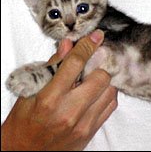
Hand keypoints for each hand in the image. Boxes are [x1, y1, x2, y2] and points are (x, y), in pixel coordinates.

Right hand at [1, 30, 117, 150]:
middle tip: (91, 65)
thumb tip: (68, 45)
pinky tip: (95, 94)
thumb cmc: (23, 123)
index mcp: (49, 98)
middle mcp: (69, 111)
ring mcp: (83, 124)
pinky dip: (106, 95)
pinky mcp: (91, 132)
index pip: (75, 64)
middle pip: (101, 77)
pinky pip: (110, 106)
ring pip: (110, 91)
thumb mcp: (30, 91)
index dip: (88, 46)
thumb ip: (52, 66)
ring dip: (103, 81)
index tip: (96, 36)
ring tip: (91, 80)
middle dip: (97, 67)